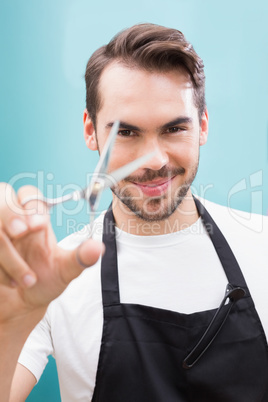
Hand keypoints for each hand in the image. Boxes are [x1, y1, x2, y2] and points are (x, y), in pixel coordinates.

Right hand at [0, 183, 102, 327]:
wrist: (20, 306)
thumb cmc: (42, 281)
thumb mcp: (64, 270)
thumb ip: (79, 258)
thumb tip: (98, 248)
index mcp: (34, 218)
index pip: (29, 194)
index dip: (30, 204)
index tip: (38, 223)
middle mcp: (11, 221)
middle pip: (1, 194)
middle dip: (10, 213)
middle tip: (19, 232)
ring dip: (6, 254)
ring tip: (26, 280)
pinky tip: (10, 283)